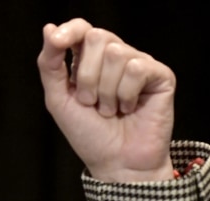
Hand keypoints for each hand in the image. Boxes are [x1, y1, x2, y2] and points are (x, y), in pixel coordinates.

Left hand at [37, 19, 175, 181]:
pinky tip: (130, 108)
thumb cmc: (89, 134)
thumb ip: (50, 65)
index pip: (82, 28)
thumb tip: (49, 29)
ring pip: (117, 53)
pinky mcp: (160, 75)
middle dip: (86, 76)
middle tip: (91, 102)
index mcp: (89, 60)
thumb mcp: (58, 100)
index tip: (57, 41)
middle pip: (97, 37)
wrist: (116, 163)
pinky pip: (137, 69)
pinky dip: (127, 94)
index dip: (70, 30)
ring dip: (107, 91)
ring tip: (111, 110)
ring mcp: (139, 64)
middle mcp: (115, 57)